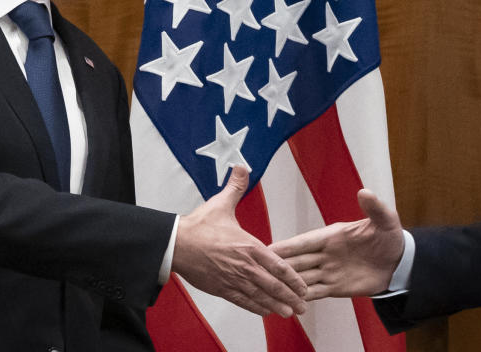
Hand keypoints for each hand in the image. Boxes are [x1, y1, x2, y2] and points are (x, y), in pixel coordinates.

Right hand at [171, 167, 307, 316]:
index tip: (304, 285)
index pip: (278, 265)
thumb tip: (242, 167)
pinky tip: (264, 311)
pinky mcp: (221, 288)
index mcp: (249, 246)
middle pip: (273, 285)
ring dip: (276, 305)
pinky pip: (242, 300)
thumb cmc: (199, 225)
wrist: (176, 243)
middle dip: (290, 297)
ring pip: (260, 296)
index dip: (293, 278)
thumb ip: (235, 187)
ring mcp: (233, 278)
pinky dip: (255, 307)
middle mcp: (245, 265)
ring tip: (290, 313)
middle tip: (303, 306)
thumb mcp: (221, 203)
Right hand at [270, 189, 404, 299]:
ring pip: (302, 279)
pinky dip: (302, 298)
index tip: (267, 248)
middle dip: (278, 266)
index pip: (305, 241)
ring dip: (287, 284)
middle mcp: (326, 253)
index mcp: (332, 236)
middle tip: (256, 271)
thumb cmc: (390, 238)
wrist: (400, 263)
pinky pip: (315, 293)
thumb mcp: (385, 221)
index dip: (287, 246)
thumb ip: (374, 209)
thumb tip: (365, 192)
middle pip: (298, 261)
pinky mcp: (335, 287)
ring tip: (267, 291)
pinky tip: (287, 302)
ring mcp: (329, 271)